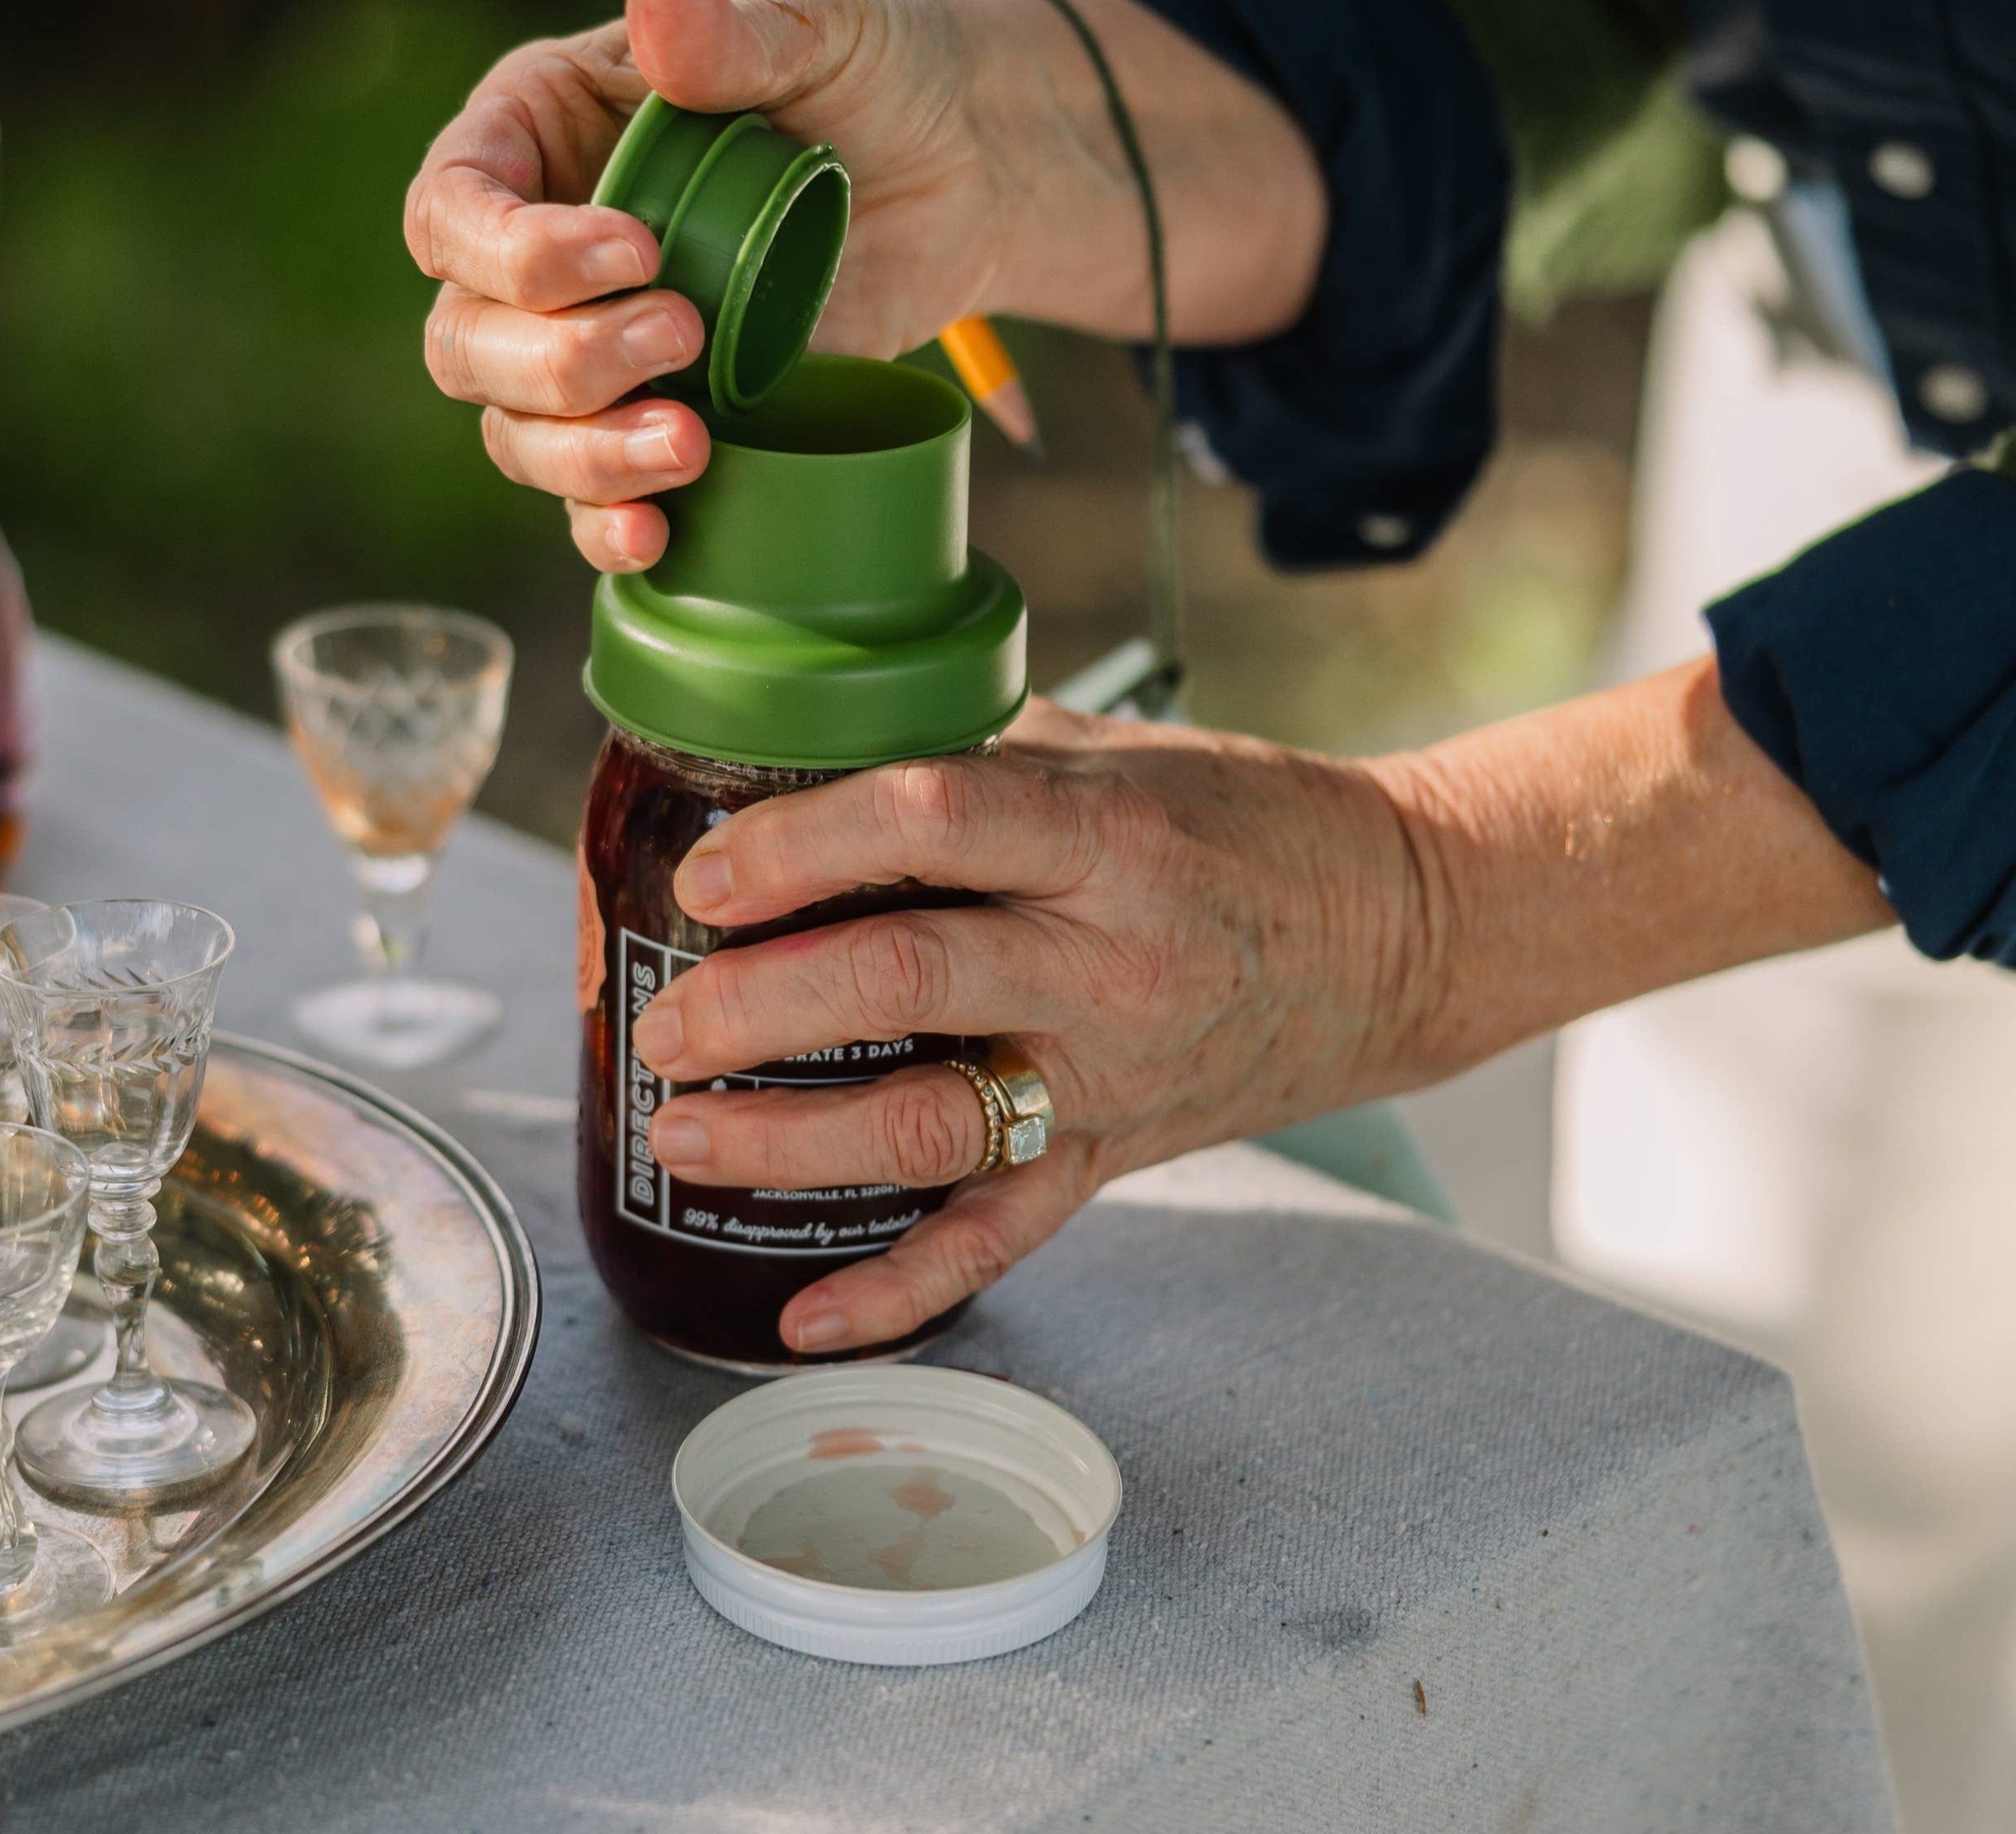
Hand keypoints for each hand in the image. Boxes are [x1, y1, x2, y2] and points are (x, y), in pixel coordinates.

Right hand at [404, 0, 1021, 573]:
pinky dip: (606, 523)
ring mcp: (597, 340)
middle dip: (561, 359)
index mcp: (540, 129)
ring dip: (585, 455)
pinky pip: (588, 494)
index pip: (453, 206)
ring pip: (516, 430)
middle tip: (687, 331)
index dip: (515, 248)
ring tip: (692, 444)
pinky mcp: (660, 411)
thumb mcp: (822, 22)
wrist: (968, 164)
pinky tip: (656, 536)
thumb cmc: (878, 66)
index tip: (636, 249)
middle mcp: (541, 245)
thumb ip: (739, 27)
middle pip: (468, 338)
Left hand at [628, 658, 1893, 1357]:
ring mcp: (1114, 1071)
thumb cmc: (1244, 818)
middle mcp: (1106, 956)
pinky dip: (903, 1290)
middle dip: (762, 1007)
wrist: (1403, 928)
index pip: (933, 819)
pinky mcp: (1121, 1151)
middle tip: (662, 1021)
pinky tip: (802, 1320)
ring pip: (937, 1124)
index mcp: (1101, 832)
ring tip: (684, 1133)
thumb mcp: (1118, 752)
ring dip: (794, 1141)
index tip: (708, 873)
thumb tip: (811, 746)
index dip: (805, 844)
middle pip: (908, 979)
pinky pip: (1004, 1235)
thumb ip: (977, 753)